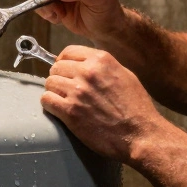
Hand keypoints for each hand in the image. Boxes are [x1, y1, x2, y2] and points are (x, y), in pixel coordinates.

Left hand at [41, 46, 164, 162]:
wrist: (140, 134)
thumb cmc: (136, 107)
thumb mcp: (125, 75)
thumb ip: (103, 67)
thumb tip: (85, 65)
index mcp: (101, 60)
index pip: (69, 52)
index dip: (64, 62)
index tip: (66, 71)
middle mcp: (87, 72)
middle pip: (56, 67)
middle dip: (59, 78)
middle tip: (66, 90)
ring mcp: (77, 91)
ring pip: (49, 83)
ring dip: (54, 92)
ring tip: (64, 101)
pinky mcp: (70, 111)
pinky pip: (46, 100)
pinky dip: (50, 104)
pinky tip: (59, 110)